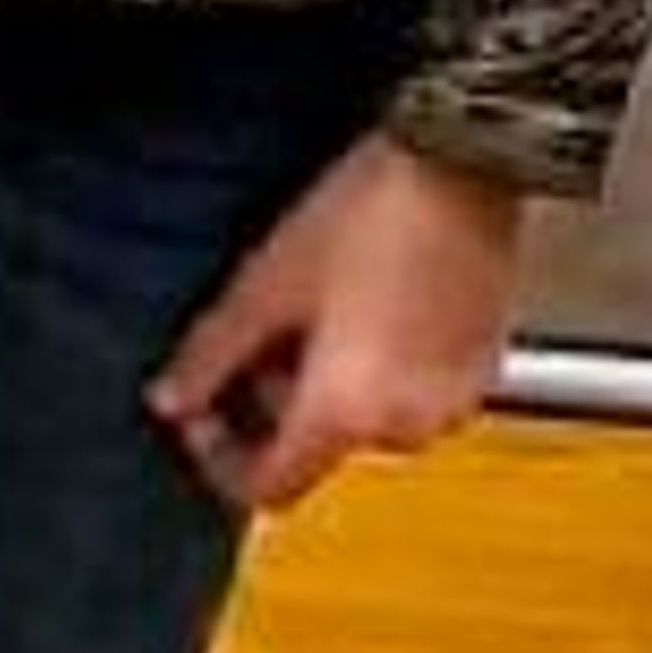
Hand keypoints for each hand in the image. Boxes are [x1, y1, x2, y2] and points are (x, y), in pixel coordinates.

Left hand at [145, 129, 529, 519]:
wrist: (463, 164)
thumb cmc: (372, 216)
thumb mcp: (266, 285)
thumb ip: (210, 356)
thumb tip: (171, 399)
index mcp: (348, 416)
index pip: (271, 489)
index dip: (222, 461)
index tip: (204, 414)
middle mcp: (407, 426)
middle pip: (319, 448)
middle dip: (278, 403)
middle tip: (261, 336)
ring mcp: (453, 400)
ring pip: (366, 420)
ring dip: (329, 385)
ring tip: (315, 310)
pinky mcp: (479, 369)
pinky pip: (412, 393)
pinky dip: (378, 370)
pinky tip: (366, 306)